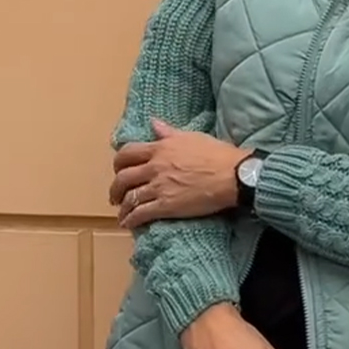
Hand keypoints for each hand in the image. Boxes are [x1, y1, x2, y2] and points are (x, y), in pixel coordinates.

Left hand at [110, 120, 248, 228]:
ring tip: (122, 213)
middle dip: (115, 188)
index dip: (119, 163)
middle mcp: (155, 167)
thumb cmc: (218, 155)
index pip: (127, 153)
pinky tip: (128, 224)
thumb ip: (169, 132)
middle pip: (123, 177)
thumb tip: (154, 123)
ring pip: (130, 197)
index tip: (119, 170)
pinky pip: (141, 213)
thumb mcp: (192, 137)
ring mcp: (159, 187)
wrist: (233, 176)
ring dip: (122, 207)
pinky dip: (131, 220)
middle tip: (116, 195)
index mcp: (160, 149)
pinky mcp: (167, 206)